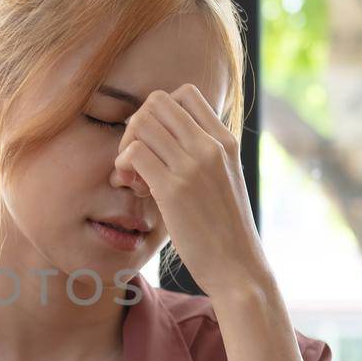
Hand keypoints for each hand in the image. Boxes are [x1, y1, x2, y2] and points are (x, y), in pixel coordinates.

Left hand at [111, 84, 269, 299]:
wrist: (238, 267)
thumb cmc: (225, 229)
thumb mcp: (223, 180)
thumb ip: (202, 155)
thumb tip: (166, 141)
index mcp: (225, 140)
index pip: (184, 92)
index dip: (159, 112)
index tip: (156, 142)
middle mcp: (210, 146)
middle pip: (156, 101)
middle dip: (136, 125)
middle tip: (137, 158)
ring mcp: (193, 165)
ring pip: (140, 122)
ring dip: (126, 146)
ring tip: (133, 176)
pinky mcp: (174, 190)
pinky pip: (134, 153)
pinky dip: (123, 166)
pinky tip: (134, 188)